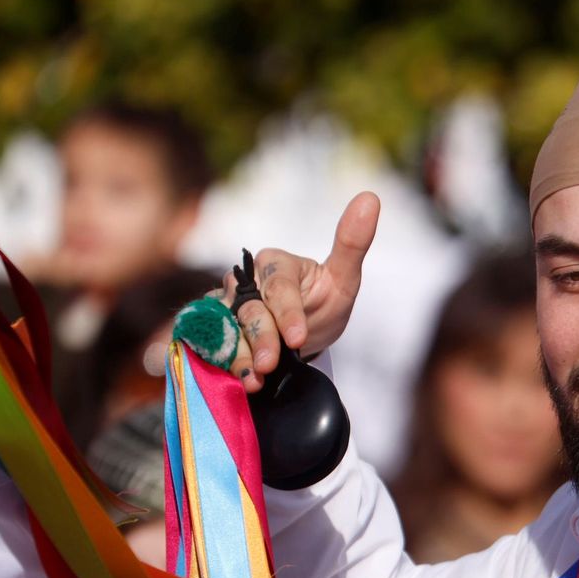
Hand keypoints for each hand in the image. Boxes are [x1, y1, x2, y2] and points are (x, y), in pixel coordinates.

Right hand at [218, 192, 379, 393]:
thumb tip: (371, 197)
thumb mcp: (343, 278)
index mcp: (274, 263)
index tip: (298, 337)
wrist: (302, 338)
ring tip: (251, 381)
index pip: (279, 287)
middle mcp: (243, 282)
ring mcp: (224, 308)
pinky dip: (216, 363)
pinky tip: (228, 380)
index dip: (287, 312)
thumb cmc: (323, 302)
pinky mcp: (211, 331)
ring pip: (225, 329)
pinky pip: (207, 344)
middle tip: (268, 365)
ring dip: (236, 356)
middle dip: (261, 338)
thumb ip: (352, 243)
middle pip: (249, 310)